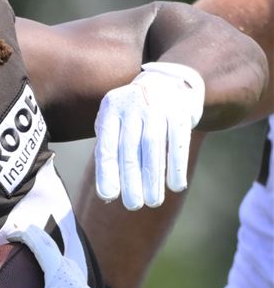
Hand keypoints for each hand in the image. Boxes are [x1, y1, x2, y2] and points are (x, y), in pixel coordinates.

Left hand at [93, 61, 203, 209]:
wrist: (170, 81)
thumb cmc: (134, 113)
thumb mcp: (116, 122)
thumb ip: (109, 151)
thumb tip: (107, 194)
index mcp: (111, 108)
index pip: (106, 145)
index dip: (107, 172)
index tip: (108, 196)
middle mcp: (133, 105)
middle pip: (130, 148)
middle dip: (131, 179)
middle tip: (133, 205)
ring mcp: (158, 105)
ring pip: (153, 145)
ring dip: (153, 176)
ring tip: (153, 201)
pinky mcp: (181, 110)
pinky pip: (178, 141)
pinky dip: (177, 165)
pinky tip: (176, 186)